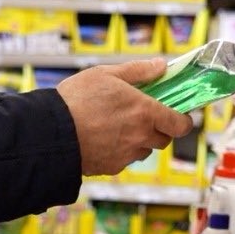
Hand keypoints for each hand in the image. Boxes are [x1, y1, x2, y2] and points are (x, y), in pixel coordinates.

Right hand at [56, 59, 194, 175]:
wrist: (50, 132)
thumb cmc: (75, 100)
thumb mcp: (105, 74)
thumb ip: (137, 71)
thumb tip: (160, 66)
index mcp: (145, 112)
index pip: (180, 124)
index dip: (184, 121)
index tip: (180, 116)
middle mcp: (140, 136)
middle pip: (164, 139)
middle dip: (159, 129)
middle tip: (143, 117)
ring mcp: (126, 154)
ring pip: (143, 150)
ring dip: (138, 141)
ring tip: (117, 127)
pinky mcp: (112, 167)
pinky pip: (124, 160)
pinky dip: (120, 151)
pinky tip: (102, 139)